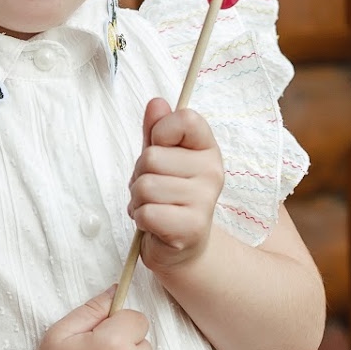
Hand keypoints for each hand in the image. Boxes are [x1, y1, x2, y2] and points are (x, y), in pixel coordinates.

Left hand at [129, 97, 223, 273]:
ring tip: (154, 207)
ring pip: (145, 185)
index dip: (161, 132)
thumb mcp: (161, 159)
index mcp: (207, 149)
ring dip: (138, 200)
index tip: (162, 148)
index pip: (185, 119)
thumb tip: (156, 103)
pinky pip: (146, 212)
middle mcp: (212, 172)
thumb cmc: (168, 198)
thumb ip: (156, 131)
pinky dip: (141, 219)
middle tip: (154, 191)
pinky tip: (155, 225)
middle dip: (140, 174)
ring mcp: (205, 201)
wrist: (183, 247)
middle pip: (152, 156)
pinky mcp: (192, 228)